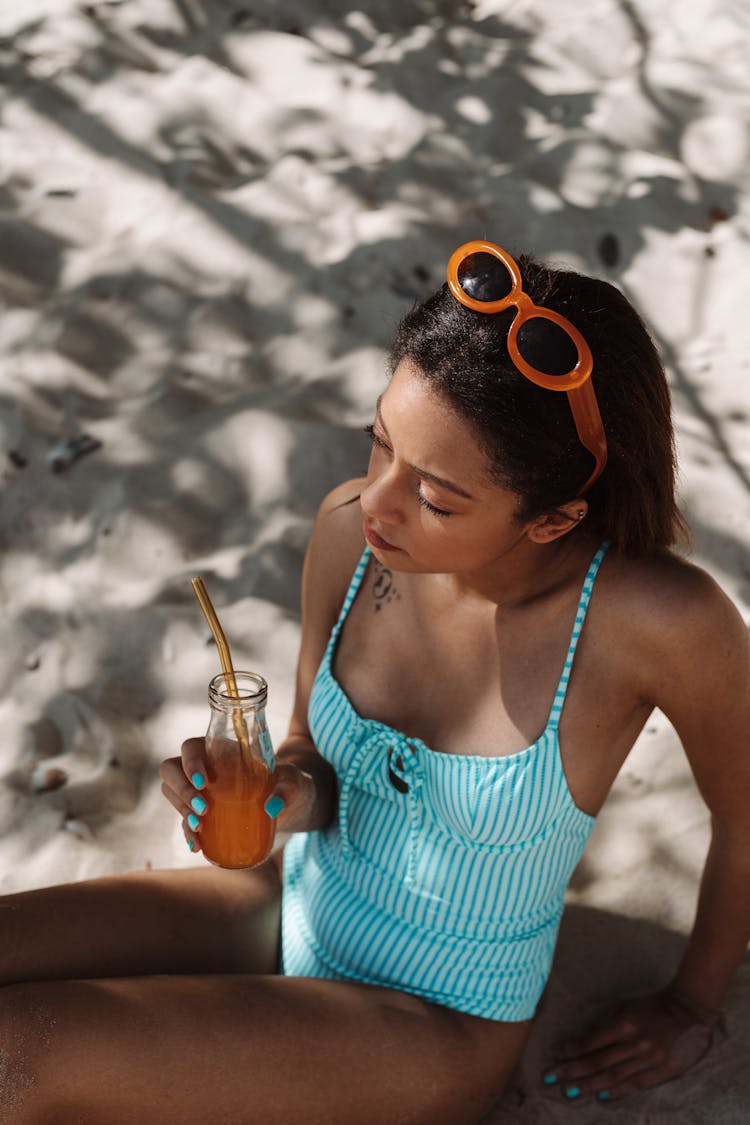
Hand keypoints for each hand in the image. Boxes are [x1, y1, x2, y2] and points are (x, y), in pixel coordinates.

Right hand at [159, 738, 320, 853]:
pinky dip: (188, 832)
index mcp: (222, 749)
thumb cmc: (292, 784)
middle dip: (180, 790)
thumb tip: (272, 806)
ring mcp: (202, 790)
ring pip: (172, 793)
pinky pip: (185, 819)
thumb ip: (288, 788)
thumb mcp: (295, 782)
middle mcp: (206, 766)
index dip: (190, 762)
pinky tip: (197, 845)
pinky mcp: (204, 813)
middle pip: (172, 770)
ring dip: (180, 811)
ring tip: (200, 828)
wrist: (293, 804)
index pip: (192, 747)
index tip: (204, 782)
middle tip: (202, 809)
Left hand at [541, 989, 720, 1102]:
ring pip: (614, 1076)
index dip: (573, 1050)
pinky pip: (636, 1084)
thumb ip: (605, 1022)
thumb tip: (583, 1040)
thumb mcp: (625, 1006)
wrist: (688, 1012)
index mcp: (624, 1024)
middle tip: (551, 1079)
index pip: (592, 1042)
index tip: (557, 1056)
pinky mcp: (663, 1071)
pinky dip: (618, 1091)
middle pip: (598, 1062)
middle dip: (573, 1071)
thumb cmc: (651, 1006)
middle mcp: (635, 1044)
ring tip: (570, 1091)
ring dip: (589, 1085)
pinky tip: (601, 1095)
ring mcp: (650, 1060)